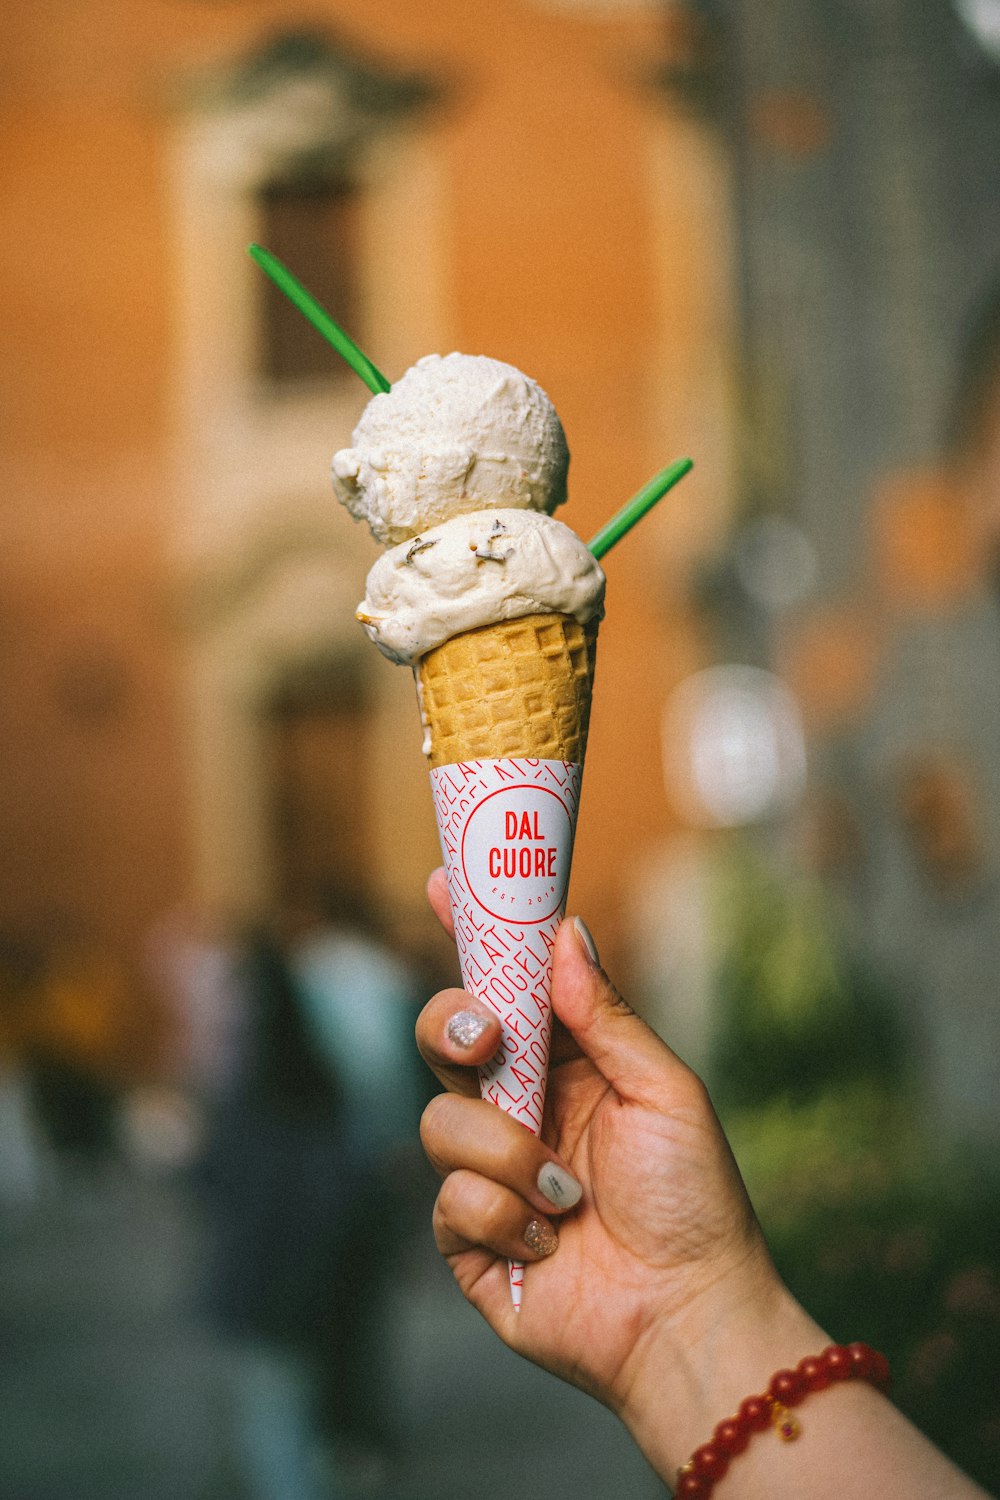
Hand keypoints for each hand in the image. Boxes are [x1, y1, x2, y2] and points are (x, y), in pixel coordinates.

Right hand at [416, 871, 812, 1469]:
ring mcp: (489, 1174)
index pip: (506, 987)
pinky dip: (506, 1218)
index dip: (471, 936)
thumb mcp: (664, 1090)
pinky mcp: (469, 1239)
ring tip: (567, 1195)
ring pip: (441, 1121)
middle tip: (488, 1039)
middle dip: (452, 1026)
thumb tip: (566, 930)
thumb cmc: (696, 1200)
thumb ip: (607, 1014)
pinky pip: (450, 1200)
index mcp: (566, 1066)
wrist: (689, 1316)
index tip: (442, 883)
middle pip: (445, 1039)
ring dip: (510, 1155)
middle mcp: (520, 1110)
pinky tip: (551, 1242)